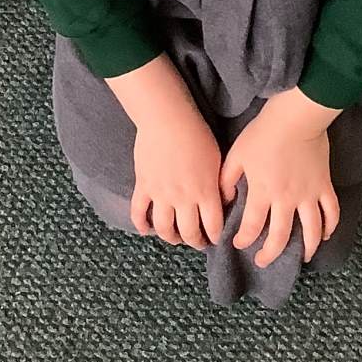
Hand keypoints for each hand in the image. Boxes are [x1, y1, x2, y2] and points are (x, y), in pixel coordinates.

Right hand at [130, 103, 223, 248]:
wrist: (167, 119)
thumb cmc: (197, 134)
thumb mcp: (218, 160)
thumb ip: (219, 184)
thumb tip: (223, 200)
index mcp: (205, 192)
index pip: (213, 226)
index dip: (215, 237)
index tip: (215, 238)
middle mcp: (183, 198)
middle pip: (188, 232)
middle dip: (195, 242)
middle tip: (197, 241)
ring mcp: (161, 194)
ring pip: (164, 228)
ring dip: (170, 237)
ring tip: (175, 238)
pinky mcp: (143, 186)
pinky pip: (138, 212)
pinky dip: (141, 224)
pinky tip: (146, 230)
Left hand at [221, 90, 340, 266]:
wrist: (295, 118)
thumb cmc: (263, 134)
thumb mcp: (236, 155)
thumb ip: (227, 180)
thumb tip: (224, 200)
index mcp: (263, 192)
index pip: (253, 226)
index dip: (244, 239)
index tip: (237, 243)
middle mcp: (286, 199)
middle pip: (281, 236)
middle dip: (270, 253)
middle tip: (262, 261)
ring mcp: (309, 194)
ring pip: (311, 230)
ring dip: (306, 248)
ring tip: (302, 259)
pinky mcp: (324, 186)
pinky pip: (331, 212)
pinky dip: (330, 227)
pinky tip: (324, 236)